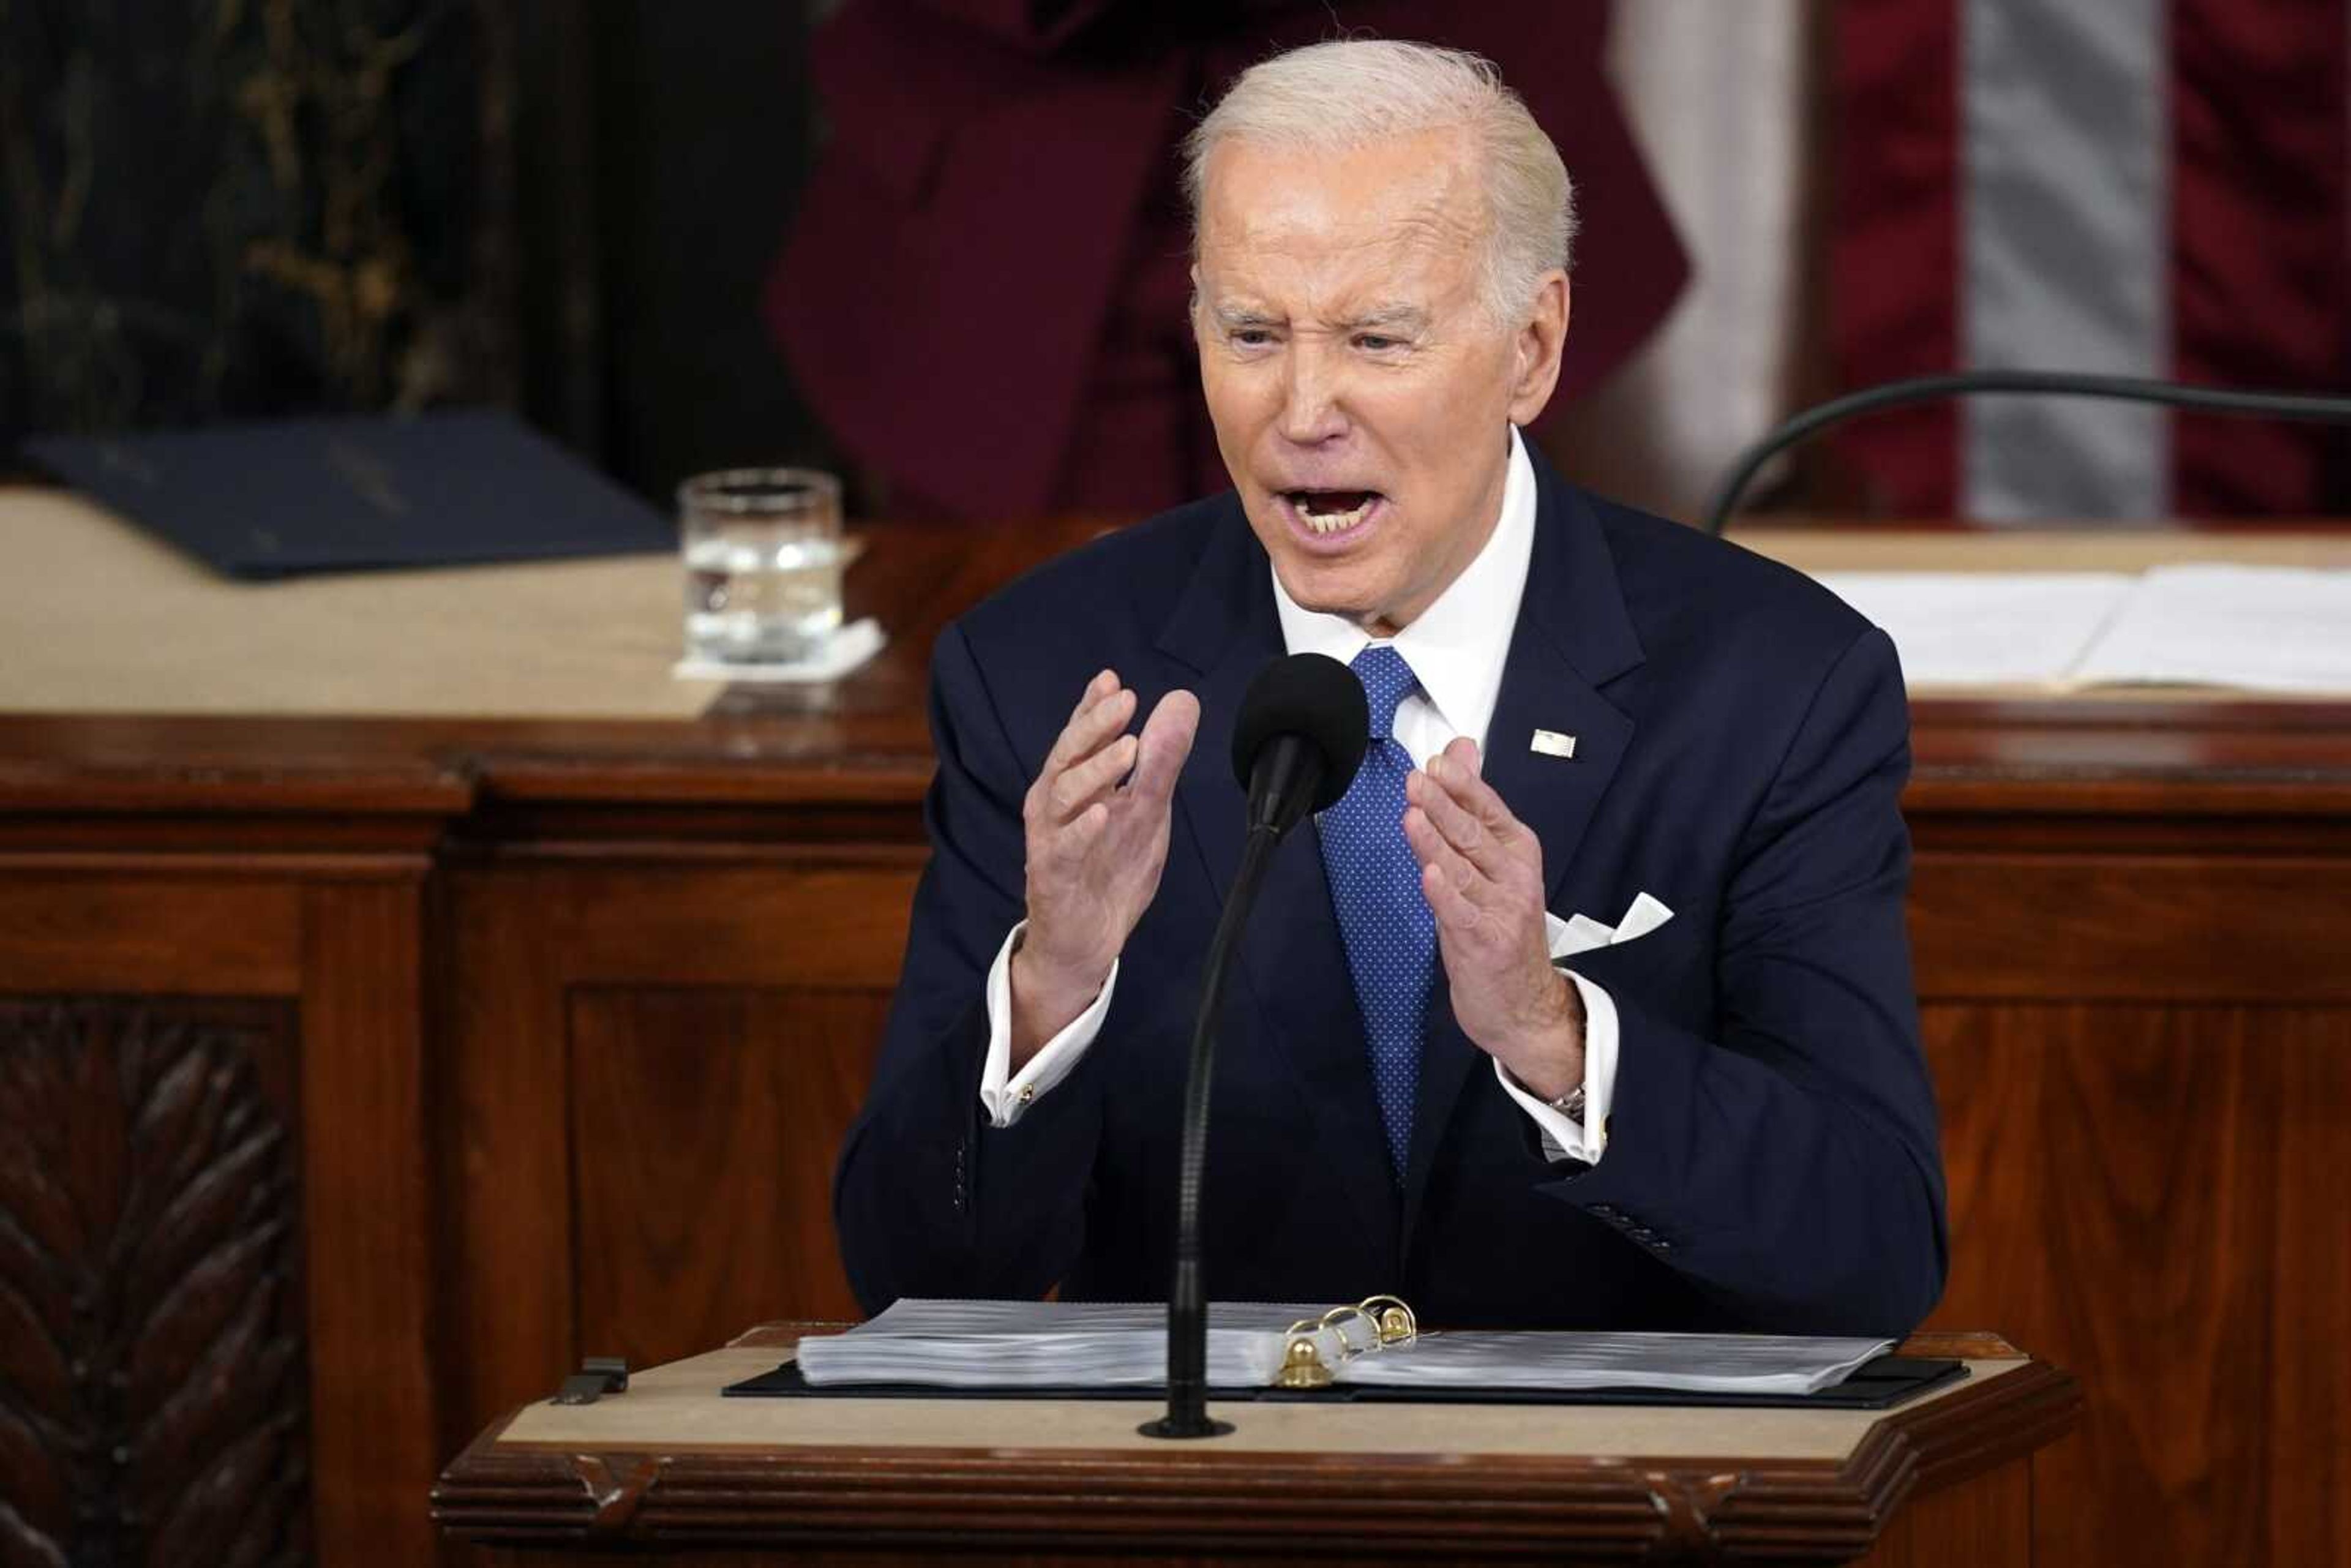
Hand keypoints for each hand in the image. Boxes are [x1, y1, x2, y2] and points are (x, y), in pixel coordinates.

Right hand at [1010, 669, 1199, 1063]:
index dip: (1093, 706)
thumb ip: (1161, 757)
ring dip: (1095, 769)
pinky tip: (1102, 813)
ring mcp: (1050, 838)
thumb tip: (1181, 700)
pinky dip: (1081, 830)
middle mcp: (1055, 804)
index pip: (1082, 736)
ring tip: (1127, 749)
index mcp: (1075, 782)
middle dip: (1095, 725)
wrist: (1087, 937)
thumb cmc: (1109, 866)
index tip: (1113, 679)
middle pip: (1068, 755)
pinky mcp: (1052, 875)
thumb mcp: (1147, 807)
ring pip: (1063, 794)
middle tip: (1125, 700)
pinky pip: (1062, 849)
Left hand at [1402, 737, 1584, 1097]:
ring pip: (1463, 870)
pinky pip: (1461, 914)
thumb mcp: (1489, 864)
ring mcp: (1502, 911)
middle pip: (1474, 835)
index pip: (1490, 810)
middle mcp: (1515, 877)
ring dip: (1436, 842)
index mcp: (1517, 852)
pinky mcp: (1486, 943)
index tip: (1438, 763)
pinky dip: (1444, 894)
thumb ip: (1468, 808)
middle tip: (1418, 780)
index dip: (1463, 786)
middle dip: (1444, 805)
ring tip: (1414, 815)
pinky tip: (1429, 874)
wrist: (1523, 1003)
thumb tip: (1460, 752)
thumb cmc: (1500, 926)